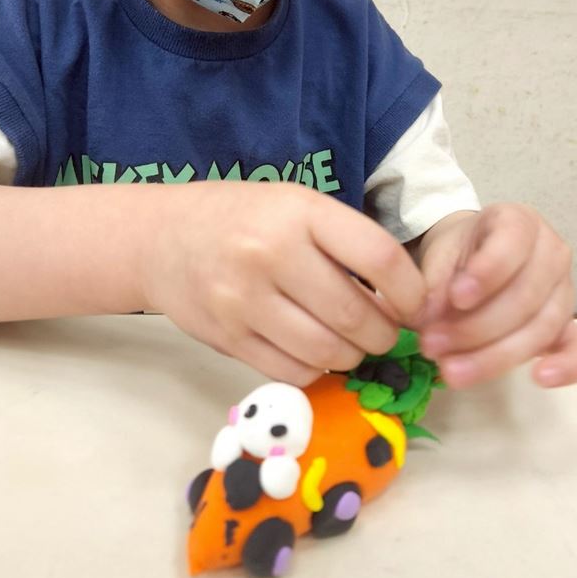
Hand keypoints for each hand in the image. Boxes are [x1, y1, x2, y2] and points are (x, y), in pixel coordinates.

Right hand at [141, 182, 431, 386]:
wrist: (161, 238)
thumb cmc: (243, 218)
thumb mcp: (295, 205)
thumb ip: (346, 242)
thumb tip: (406, 300)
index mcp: (298, 212)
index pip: (379, 258)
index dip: (410, 292)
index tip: (415, 305)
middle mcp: (271, 254)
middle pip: (355, 315)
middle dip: (384, 333)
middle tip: (385, 331)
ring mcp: (244, 301)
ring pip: (327, 352)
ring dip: (353, 356)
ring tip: (352, 342)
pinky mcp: (228, 338)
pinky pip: (293, 372)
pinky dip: (317, 370)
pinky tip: (315, 352)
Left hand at [416, 204, 576, 388]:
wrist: (469, 266)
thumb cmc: (457, 258)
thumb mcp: (438, 260)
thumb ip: (434, 286)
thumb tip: (429, 320)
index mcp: (518, 222)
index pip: (512, 242)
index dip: (487, 272)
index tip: (456, 297)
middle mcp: (551, 252)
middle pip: (526, 295)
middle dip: (476, 327)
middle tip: (432, 345)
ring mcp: (565, 290)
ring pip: (542, 327)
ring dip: (495, 355)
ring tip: (452, 371)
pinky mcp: (569, 326)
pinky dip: (567, 366)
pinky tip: (540, 378)